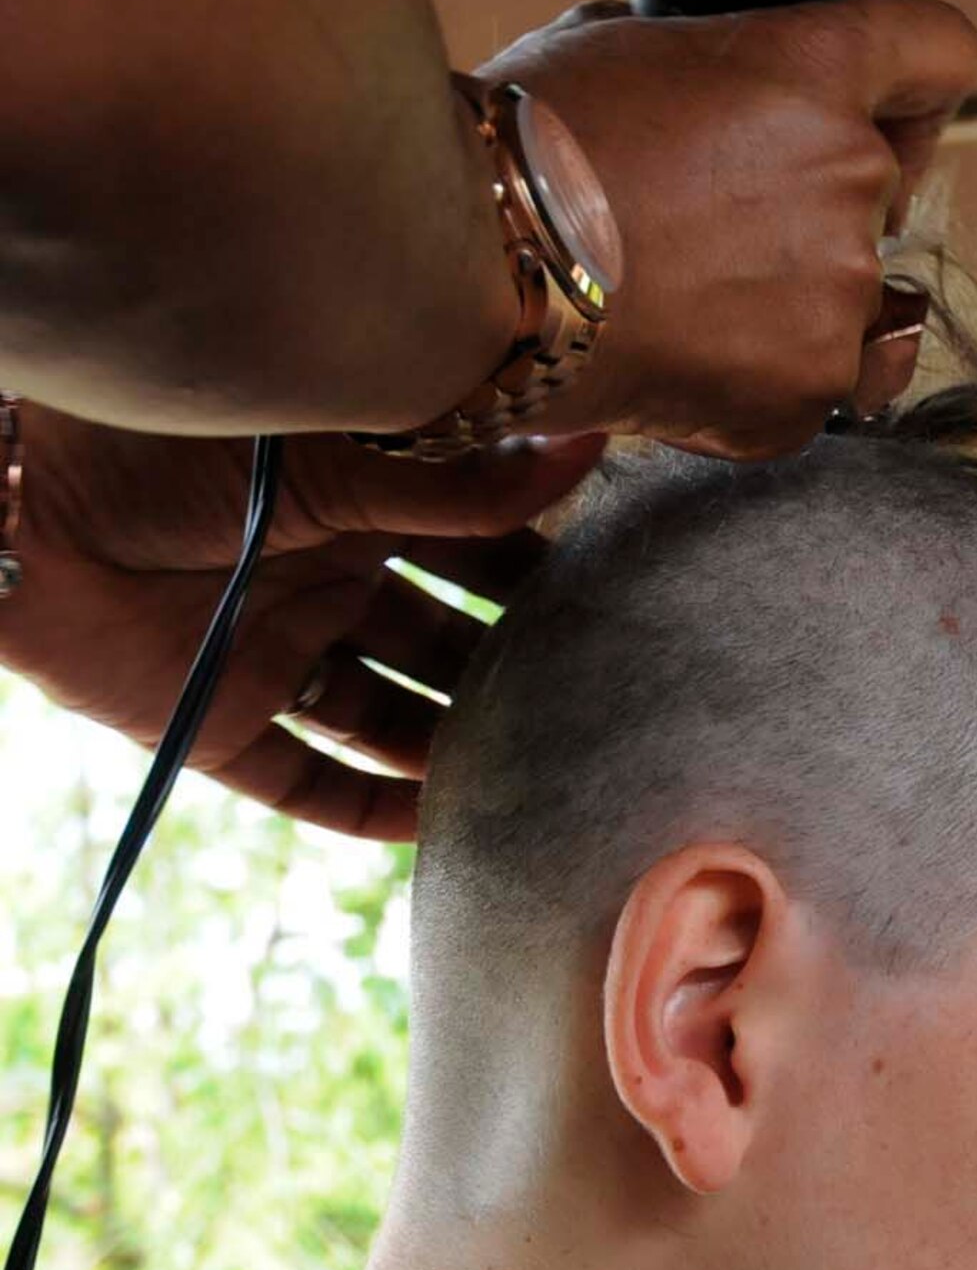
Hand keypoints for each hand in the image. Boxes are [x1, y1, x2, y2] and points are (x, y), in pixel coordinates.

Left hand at [0, 404, 604, 838]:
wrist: (21, 507)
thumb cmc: (170, 441)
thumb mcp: (333, 462)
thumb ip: (460, 482)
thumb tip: (588, 450)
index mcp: (358, 502)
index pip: (477, 549)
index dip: (542, 577)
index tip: (624, 607)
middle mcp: (326, 582)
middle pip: (442, 642)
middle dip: (511, 672)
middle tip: (602, 706)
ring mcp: (276, 657)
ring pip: (389, 718)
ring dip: (454, 747)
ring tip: (544, 778)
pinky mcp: (223, 726)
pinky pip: (311, 785)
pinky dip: (372, 812)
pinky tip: (441, 828)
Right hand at [470, 0, 976, 457]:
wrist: (474, 276)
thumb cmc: (526, 152)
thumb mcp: (629, 48)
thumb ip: (722, 74)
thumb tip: (721, 104)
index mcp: (818, 70)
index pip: (939, 58)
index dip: (911, 96)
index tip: (879, 128)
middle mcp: (853, 180)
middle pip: (885, 197)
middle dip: (815, 214)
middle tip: (714, 236)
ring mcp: (836, 301)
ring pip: (854, 307)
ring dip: (794, 310)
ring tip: (691, 311)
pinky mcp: (803, 399)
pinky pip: (812, 392)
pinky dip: (758, 388)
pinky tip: (681, 364)